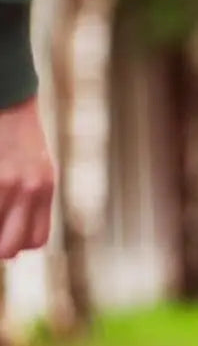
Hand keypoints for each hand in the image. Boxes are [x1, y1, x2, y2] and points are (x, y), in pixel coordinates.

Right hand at [0, 96, 54, 258]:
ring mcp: (5, 183)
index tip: (4, 238)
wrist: (7, 98)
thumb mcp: (36, 166)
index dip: (17, 246)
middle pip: (9, 247)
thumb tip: (17, 237)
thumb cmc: (16, 134)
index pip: (35, 240)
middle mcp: (29, 189)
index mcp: (45, 189)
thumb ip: (31, 197)